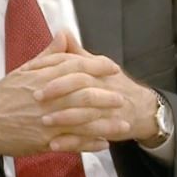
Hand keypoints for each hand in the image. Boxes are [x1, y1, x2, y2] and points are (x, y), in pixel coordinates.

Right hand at [0, 30, 124, 157]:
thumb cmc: (3, 95)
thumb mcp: (22, 71)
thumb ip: (48, 55)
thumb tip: (64, 34)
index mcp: (41, 78)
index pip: (74, 67)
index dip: (97, 66)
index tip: (112, 67)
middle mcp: (46, 98)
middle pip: (83, 94)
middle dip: (106, 95)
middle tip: (121, 97)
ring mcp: (46, 120)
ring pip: (82, 120)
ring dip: (105, 122)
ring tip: (123, 124)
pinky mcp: (45, 140)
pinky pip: (73, 142)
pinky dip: (91, 143)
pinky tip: (104, 143)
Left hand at [30, 36, 158, 150]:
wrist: (142, 109)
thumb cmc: (112, 84)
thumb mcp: (95, 65)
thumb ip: (75, 52)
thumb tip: (62, 32)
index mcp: (97, 71)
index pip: (76, 65)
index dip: (55, 68)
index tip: (34, 73)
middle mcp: (104, 89)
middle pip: (82, 87)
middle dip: (58, 92)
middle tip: (35, 97)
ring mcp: (107, 112)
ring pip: (85, 114)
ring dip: (63, 118)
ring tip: (42, 122)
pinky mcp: (108, 131)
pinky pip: (88, 139)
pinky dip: (71, 142)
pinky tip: (54, 144)